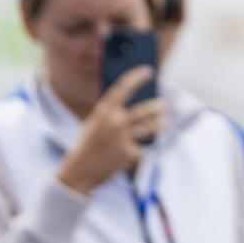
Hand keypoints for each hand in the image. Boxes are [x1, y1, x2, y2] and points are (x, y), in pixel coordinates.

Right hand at [55, 65, 163, 194]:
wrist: (79, 171)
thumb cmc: (88, 145)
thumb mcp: (95, 124)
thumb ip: (112, 113)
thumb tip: (136, 104)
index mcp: (103, 110)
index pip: (123, 87)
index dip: (137, 77)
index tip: (148, 71)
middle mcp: (114, 121)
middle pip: (145, 109)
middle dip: (158, 106)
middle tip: (164, 105)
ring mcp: (122, 137)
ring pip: (150, 127)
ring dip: (159, 124)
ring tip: (163, 123)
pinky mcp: (128, 152)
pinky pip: (141, 147)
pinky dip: (139, 149)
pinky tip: (134, 151)